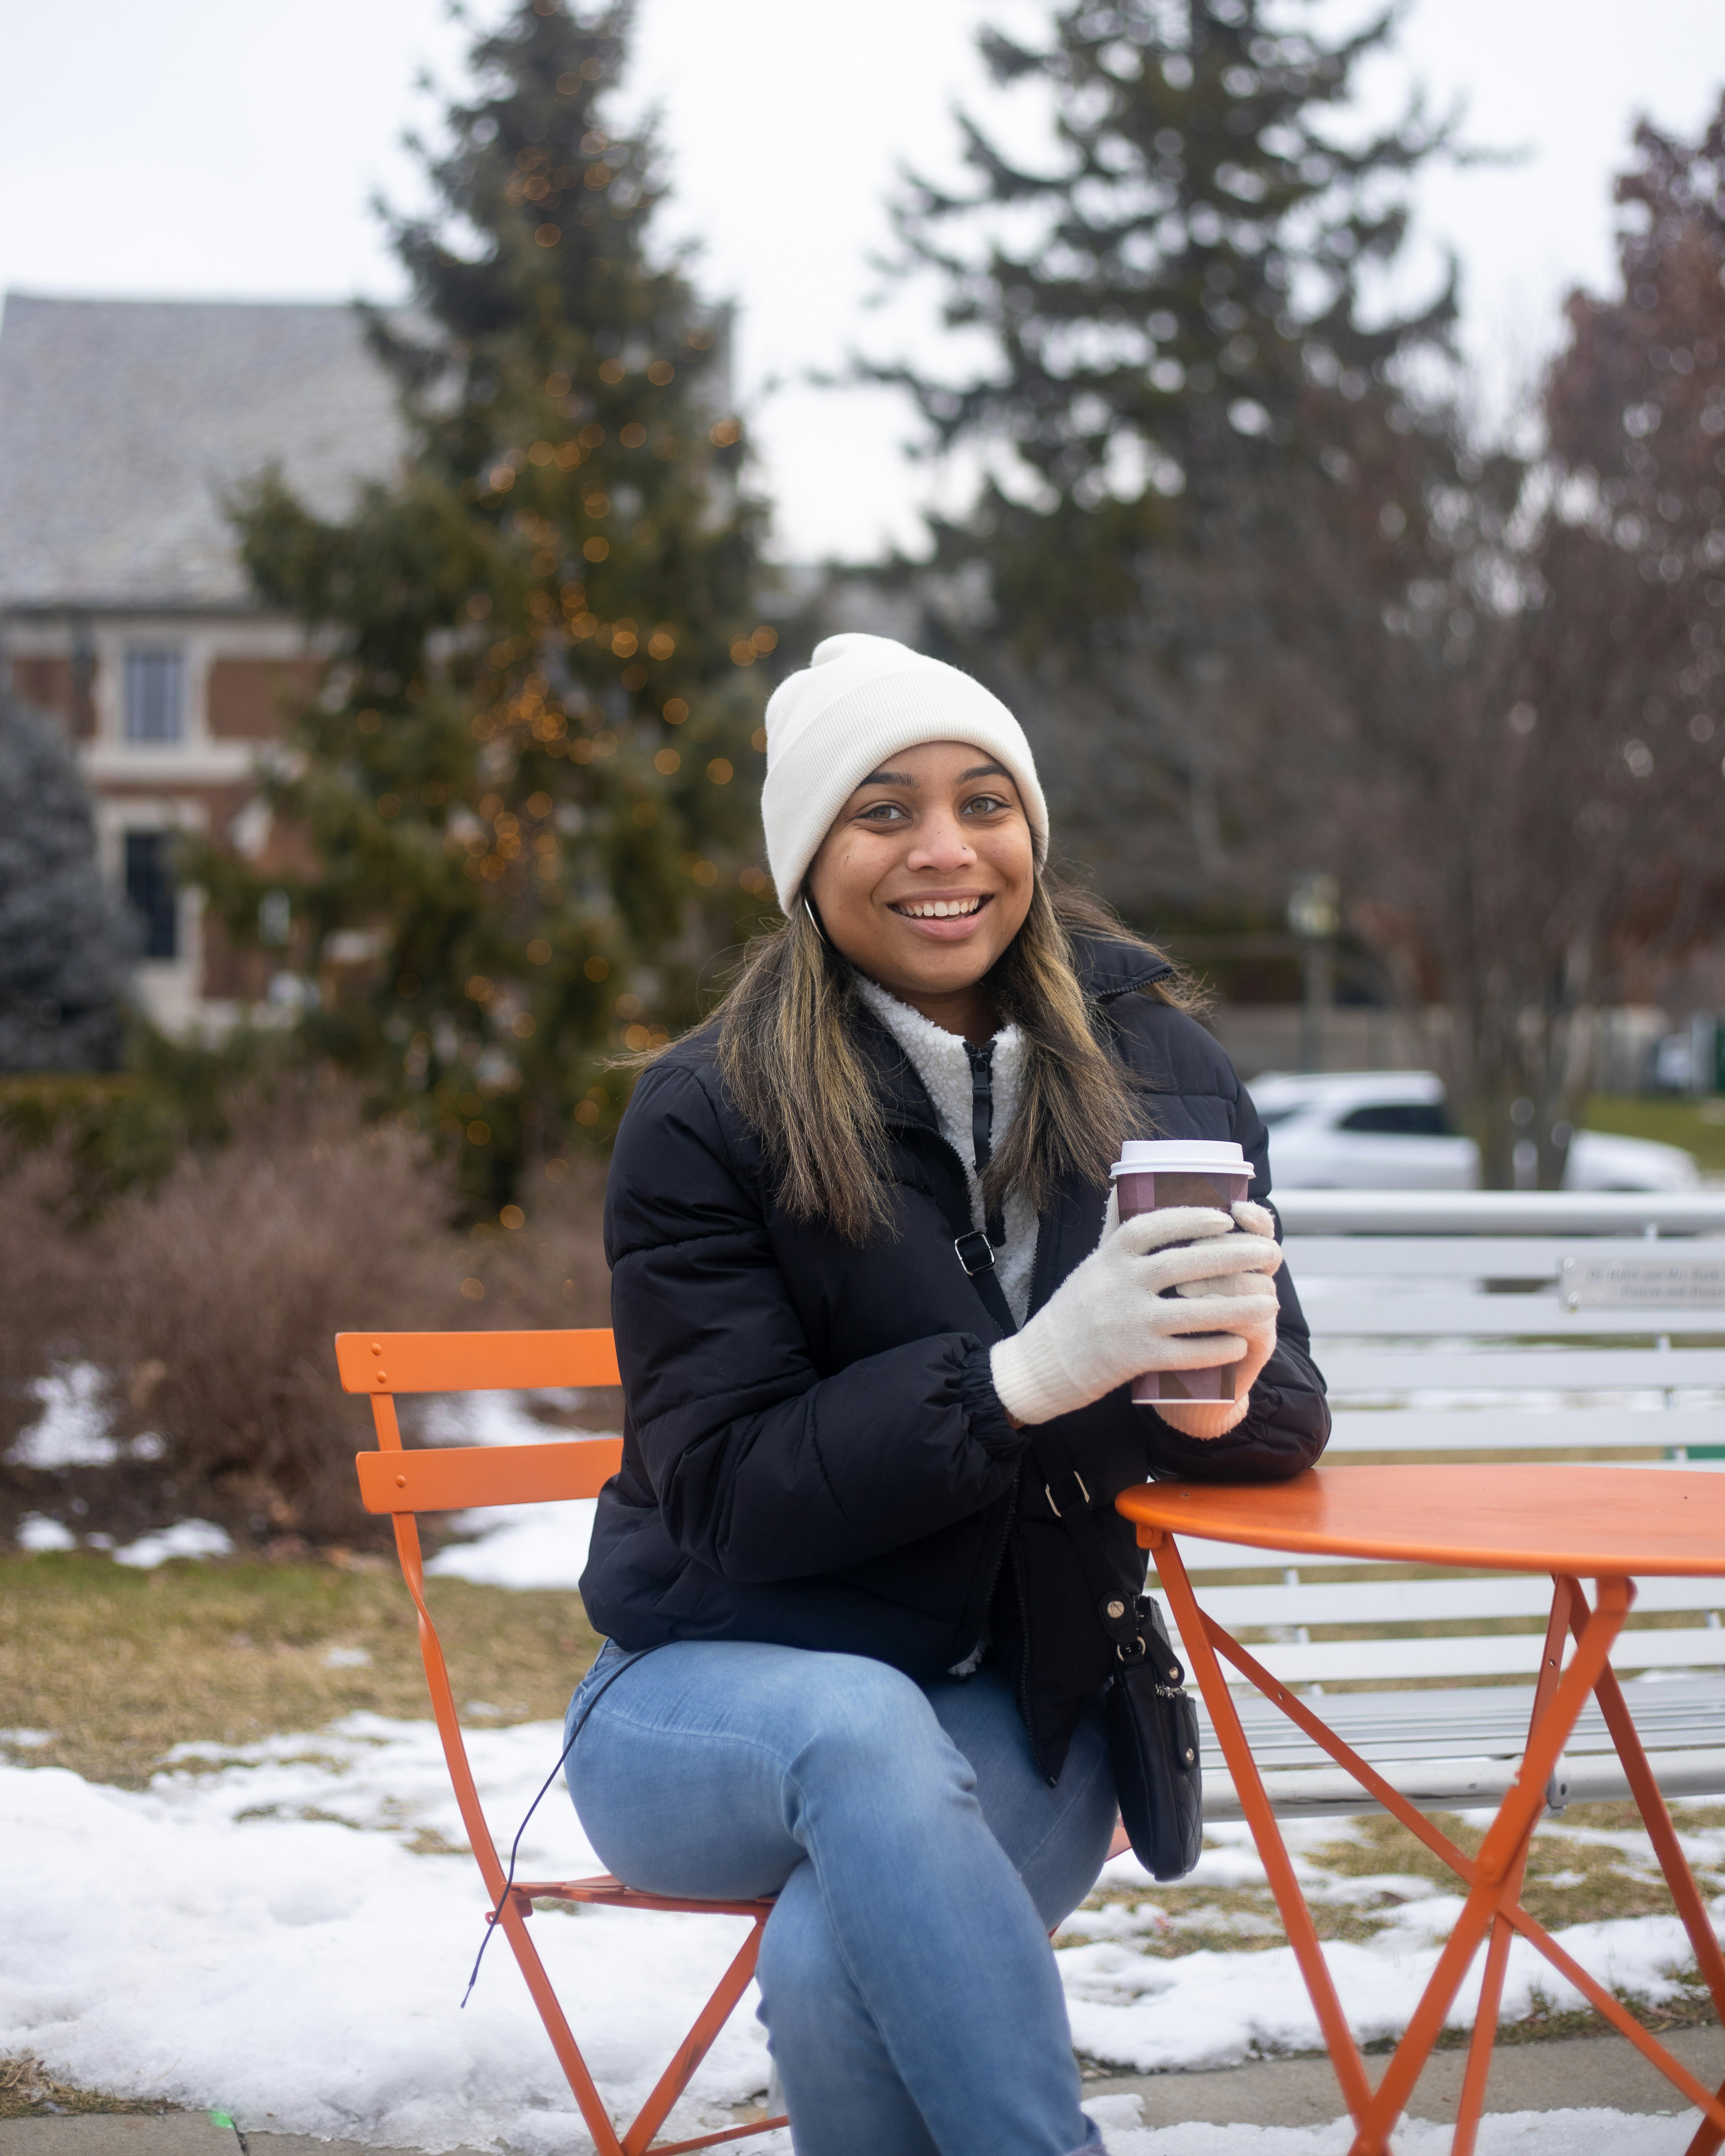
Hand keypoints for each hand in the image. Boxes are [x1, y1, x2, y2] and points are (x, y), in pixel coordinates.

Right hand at [989, 1202, 1281, 1427]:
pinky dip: (1215, 1348)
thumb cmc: (1079, 1306)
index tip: (1226, 1218)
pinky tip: (1240, 1344)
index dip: (1191, 1219)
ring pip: (1193, 1311)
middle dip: (1233, 1258)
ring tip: (1270, 1300)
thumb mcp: (1094, 1263)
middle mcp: (1119, 1285)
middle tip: (1270, 1254)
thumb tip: (1129, 1181)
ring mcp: (1127, 1322)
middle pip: (1184, 1265)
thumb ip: (1117, 1230)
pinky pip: (1184, 1353)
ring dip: (1238, 1306)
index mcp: (1110, 1256)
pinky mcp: (1134, 1359)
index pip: (1152, 1226)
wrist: (1044, 1361)